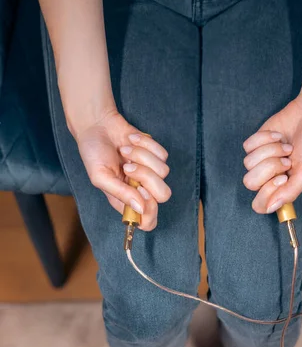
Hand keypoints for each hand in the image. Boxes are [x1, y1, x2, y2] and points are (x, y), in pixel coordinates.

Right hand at [75, 109, 170, 230]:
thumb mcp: (100, 176)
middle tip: (128, 167)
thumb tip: (140, 209)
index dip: (150, 210)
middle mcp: (141, 190)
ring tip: (124, 150)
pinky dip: (145, 144)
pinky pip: (162, 154)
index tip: (138, 190)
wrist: (98, 124)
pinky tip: (130, 140)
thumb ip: (120, 194)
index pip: (149, 221)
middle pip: (163, 195)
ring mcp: (150, 172)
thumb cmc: (94, 153)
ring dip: (141, 156)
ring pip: (163, 171)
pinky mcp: (155, 155)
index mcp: (127, 201)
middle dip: (147, 177)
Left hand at [242, 95, 301, 214]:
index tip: (283, 178)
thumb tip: (270, 209)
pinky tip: (279, 136)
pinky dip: (265, 138)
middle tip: (286, 160)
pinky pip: (248, 146)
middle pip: (249, 183)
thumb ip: (290, 192)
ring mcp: (259, 160)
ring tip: (286, 146)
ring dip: (271, 151)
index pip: (260, 204)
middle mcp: (267, 178)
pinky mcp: (254, 143)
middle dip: (269, 168)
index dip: (267, 192)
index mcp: (279, 189)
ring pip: (248, 163)